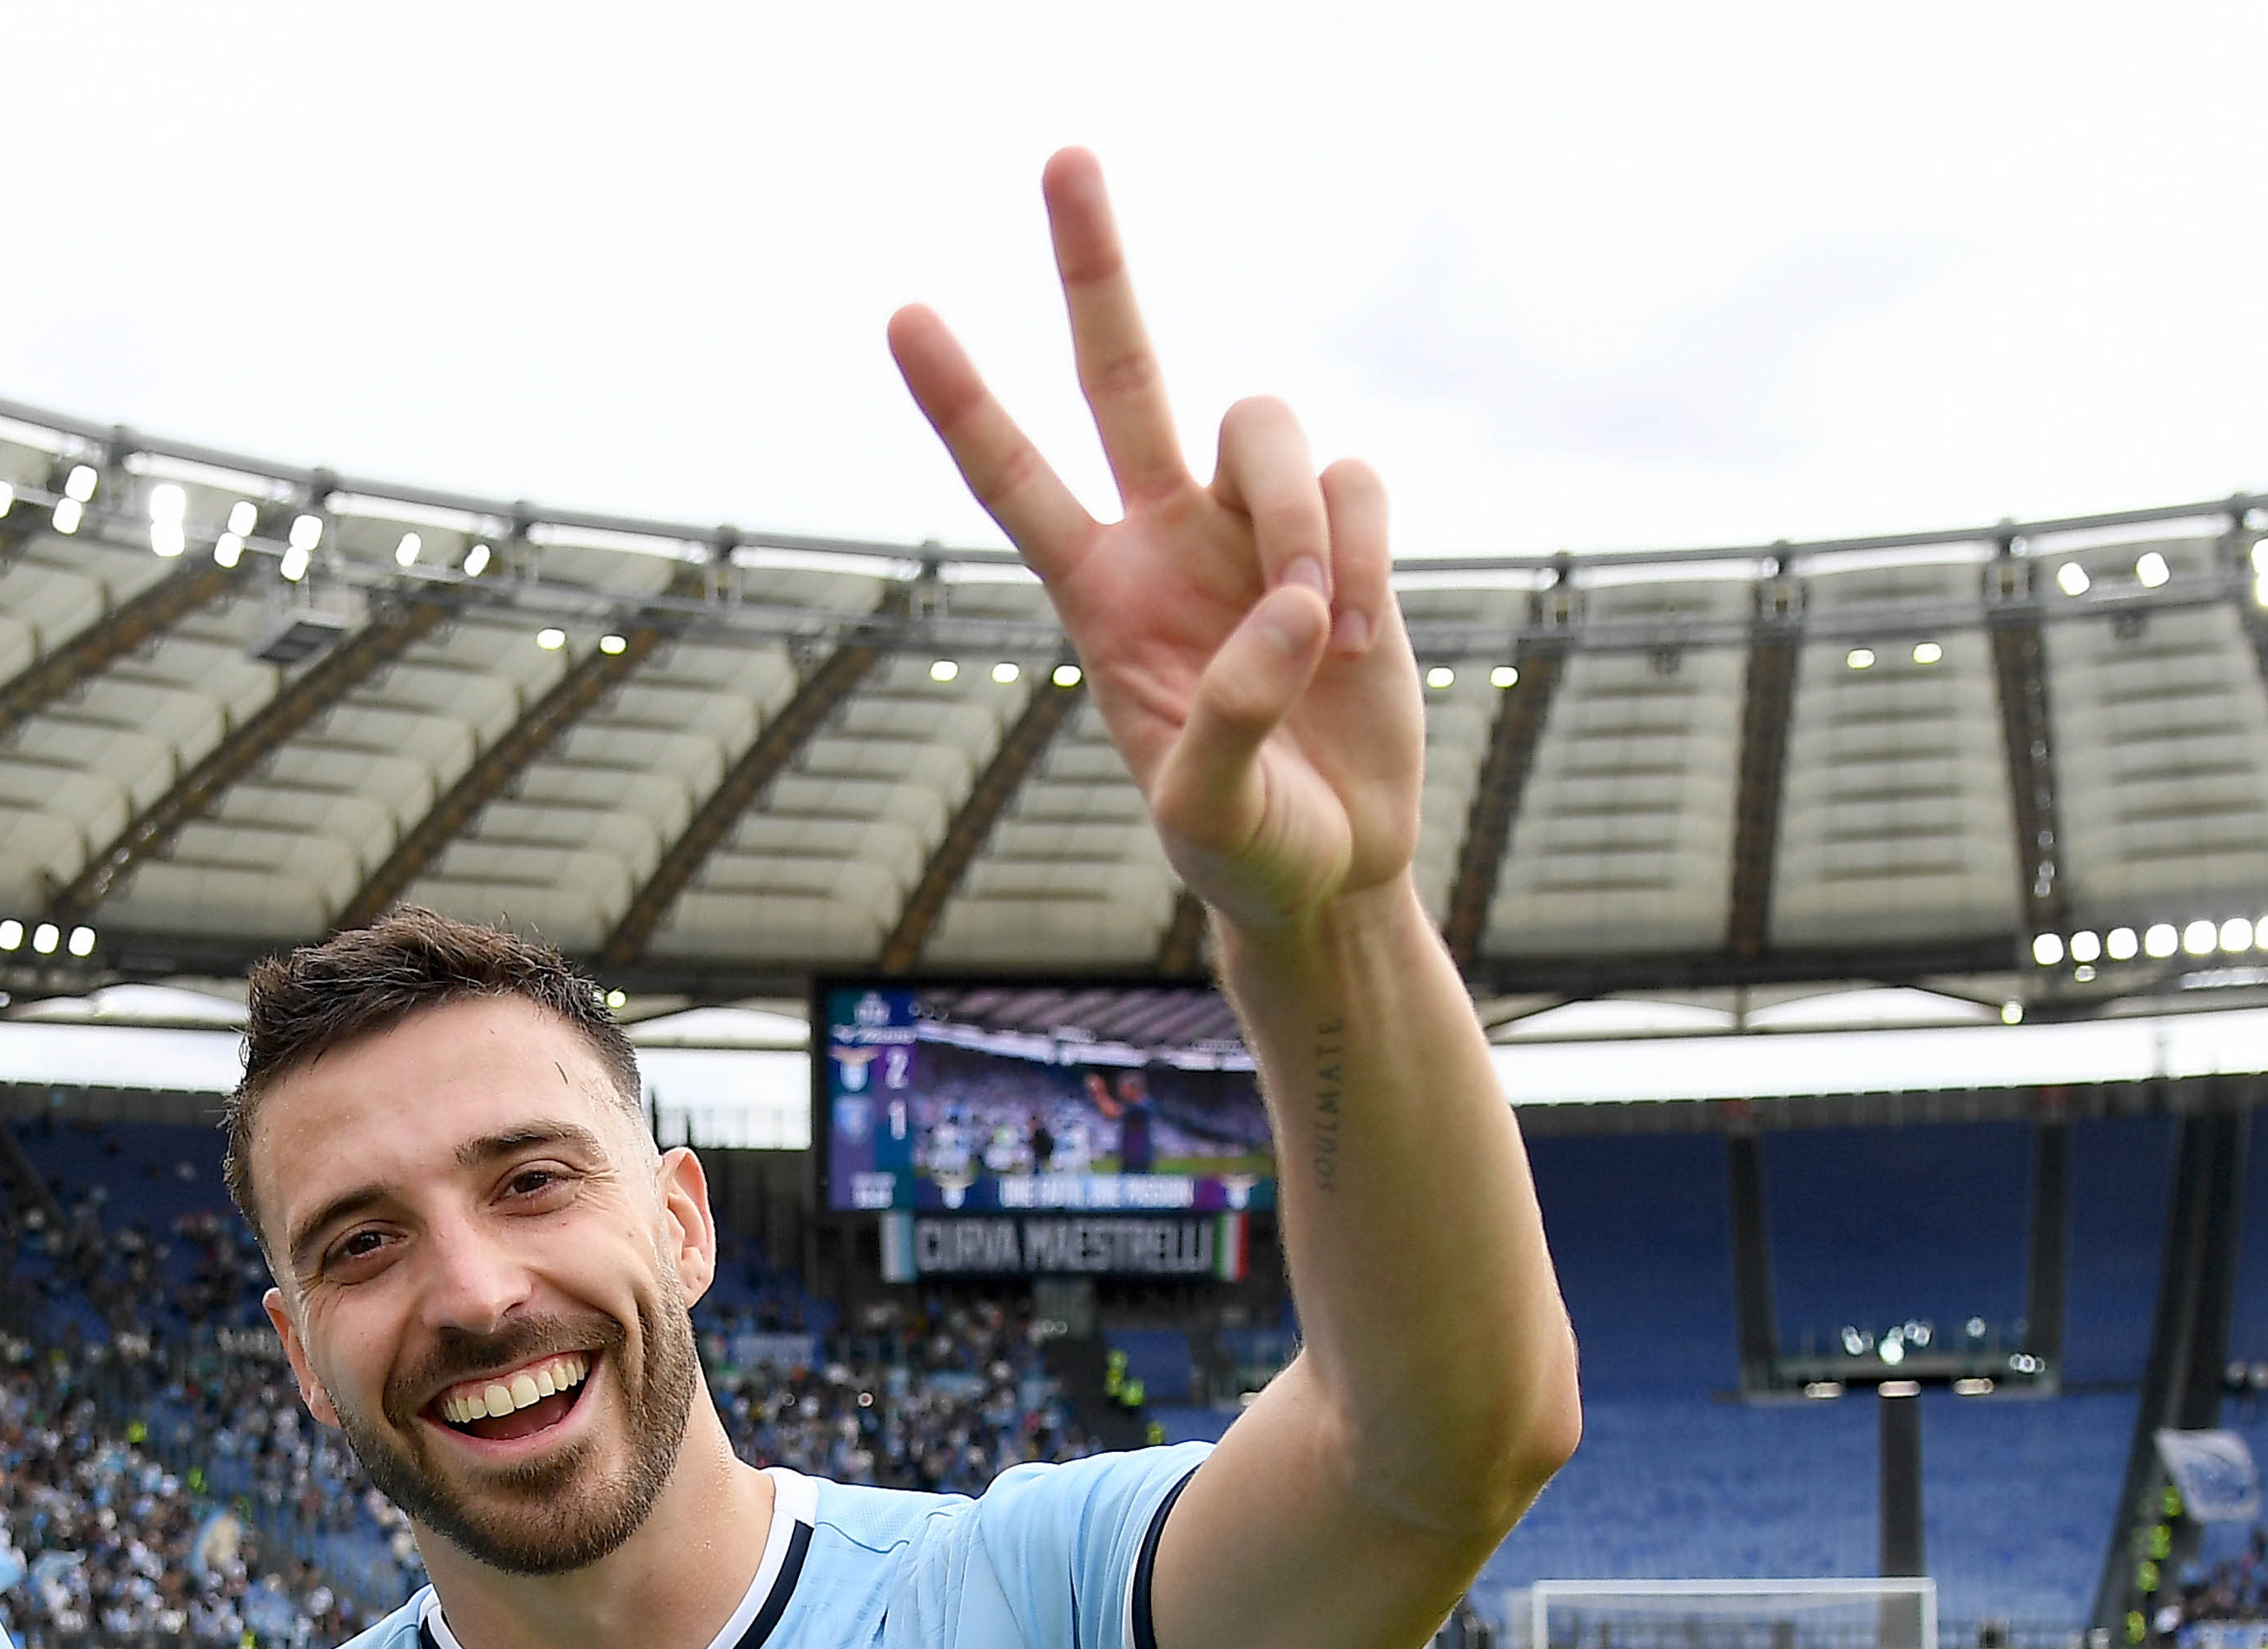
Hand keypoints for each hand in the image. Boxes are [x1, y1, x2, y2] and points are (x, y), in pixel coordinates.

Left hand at [887, 149, 1422, 939]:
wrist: (1330, 872)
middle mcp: (1165, 537)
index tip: (903, 316)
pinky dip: (1364, 550)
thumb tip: (1286, 608)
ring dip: (1300, 520)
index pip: (1012, 480)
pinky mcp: (1343, 536)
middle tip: (1062, 156)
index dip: (962, 400)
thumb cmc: (1243, 852)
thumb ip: (1227, 719)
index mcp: (1098, 596)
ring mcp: (1254, 527)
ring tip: (1320, 635)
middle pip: (1122, 371)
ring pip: (1266, 424)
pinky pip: (1357, 480)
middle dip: (1093, 267)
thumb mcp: (1205, 814)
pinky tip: (1356, 639)